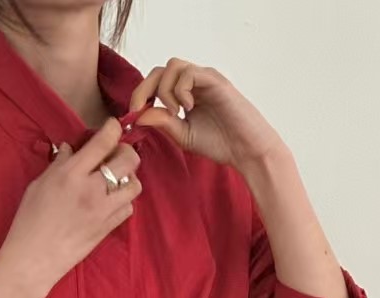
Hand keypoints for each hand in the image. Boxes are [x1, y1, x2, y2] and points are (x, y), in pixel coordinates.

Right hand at [0, 118, 142, 290]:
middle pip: (129, 159)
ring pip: (134, 185)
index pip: (104, 141)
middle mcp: (92, 189)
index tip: (112, 127)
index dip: (113, 128)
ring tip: (114, 181)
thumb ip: (58, 165)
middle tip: (114, 156)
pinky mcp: (107, 228)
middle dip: (125, 152)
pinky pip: (128, 208)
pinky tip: (110, 203)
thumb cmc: (29, 222)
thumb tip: (70, 149)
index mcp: (71, 174)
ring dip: (127, 178)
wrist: (33, 260)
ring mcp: (103, 210)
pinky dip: (123, 202)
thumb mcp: (38, 186)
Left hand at [130, 59, 285, 171]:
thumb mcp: (182, 135)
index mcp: (184, 94)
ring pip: (172, 66)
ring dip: (165, 90)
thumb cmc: (219, 142)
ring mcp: (204, 79)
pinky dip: (181, 90)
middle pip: (159, 70)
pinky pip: (189, 73)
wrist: (246, 150)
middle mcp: (193, 82)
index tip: (133, 115)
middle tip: (141, 110)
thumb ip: (162, 123)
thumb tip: (138, 115)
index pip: (155, 82)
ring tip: (175, 112)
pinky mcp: (215, 81)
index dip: (139, 95)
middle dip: (144, 89)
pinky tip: (188, 108)